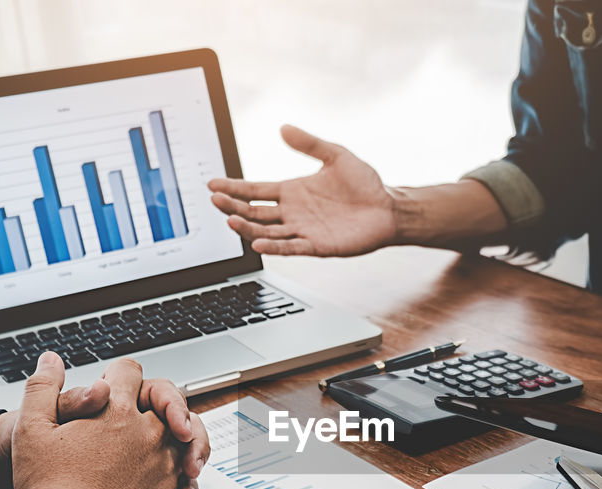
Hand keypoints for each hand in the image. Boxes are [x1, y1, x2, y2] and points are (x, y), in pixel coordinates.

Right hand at [9, 354, 187, 488]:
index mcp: (116, 411)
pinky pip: (184, 478)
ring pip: (184, 439)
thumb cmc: (47, 487)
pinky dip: (180, 479)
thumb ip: (42, 388)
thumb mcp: (30, 430)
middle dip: (158, 403)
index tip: (113, 387)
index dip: (119, 375)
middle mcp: (148, 434)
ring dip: (176, 440)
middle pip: (168, 402)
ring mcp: (164, 465)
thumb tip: (51, 359)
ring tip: (162, 449)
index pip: (129, 371)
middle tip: (150, 414)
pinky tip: (165, 485)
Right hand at [209, 125, 396, 255]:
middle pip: (254, 212)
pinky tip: (258, 242)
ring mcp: (303, 230)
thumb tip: (283, 127)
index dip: (234, 187)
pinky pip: (291, 247)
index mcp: (292, 191)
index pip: (255, 189)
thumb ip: (309, 143)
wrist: (389, 208)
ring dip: (247, 228)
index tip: (212, 183)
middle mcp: (293, 212)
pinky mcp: (318, 245)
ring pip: (266, 231)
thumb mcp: (335, 155)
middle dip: (232, 207)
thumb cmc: (365, 184)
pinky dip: (274, 246)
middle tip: (215, 200)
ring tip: (230, 220)